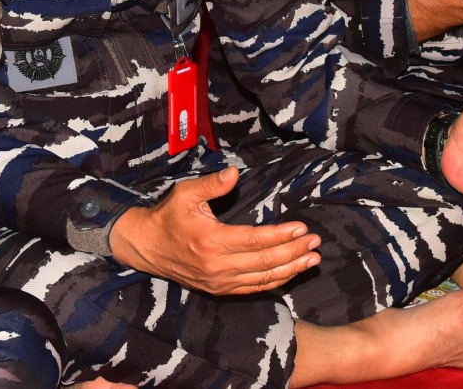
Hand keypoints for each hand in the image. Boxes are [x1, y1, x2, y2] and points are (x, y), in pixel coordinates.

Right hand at [109, 167, 321, 294]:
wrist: (147, 247)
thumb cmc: (168, 216)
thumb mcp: (185, 193)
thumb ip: (212, 184)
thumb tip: (234, 173)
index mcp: (212, 241)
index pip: (256, 240)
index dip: (281, 235)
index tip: (302, 228)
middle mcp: (218, 266)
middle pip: (265, 262)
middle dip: (294, 252)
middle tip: (315, 242)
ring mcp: (220, 282)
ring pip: (263, 279)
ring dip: (291, 269)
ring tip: (312, 259)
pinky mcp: (220, 290)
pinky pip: (254, 289)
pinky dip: (276, 282)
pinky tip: (291, 272)